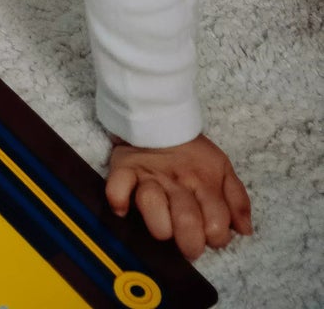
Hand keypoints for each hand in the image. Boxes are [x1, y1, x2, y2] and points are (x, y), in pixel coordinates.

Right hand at [106, 135, 251, 260]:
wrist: (158, 116)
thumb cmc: (192, 151)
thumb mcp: (222, 168)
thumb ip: (237, 199)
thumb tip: (244, 230)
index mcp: (205, 182)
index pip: (216, 222)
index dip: (217, 238)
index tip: (210, 236)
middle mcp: (178, 181)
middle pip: (186, 219)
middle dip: (190, 243)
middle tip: (188, 245)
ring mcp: (149, 176)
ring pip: (152, 205)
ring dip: (159, 226)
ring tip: (163, 231)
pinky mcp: (124, 168)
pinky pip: (116, 187)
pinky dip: (118, 201)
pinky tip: (124, 210)